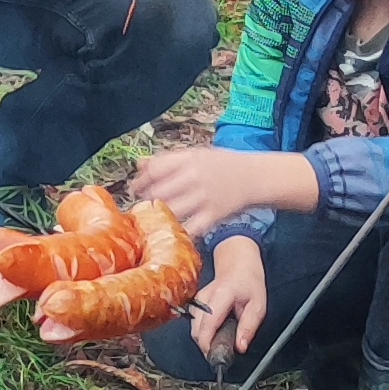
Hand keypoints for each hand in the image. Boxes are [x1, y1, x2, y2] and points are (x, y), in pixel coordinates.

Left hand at [130, 143, 317, 236]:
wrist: (254, 176)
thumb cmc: (222, 165)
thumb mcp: (196, 154)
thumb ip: (168, 159)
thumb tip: (139, 164)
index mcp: (188, 159)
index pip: (154, 170)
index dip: (139, 182)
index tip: (134, 190)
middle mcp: (194, 177)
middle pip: (158, 192)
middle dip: (144, 202)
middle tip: (138, 210)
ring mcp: (204, 197)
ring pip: (171, 211)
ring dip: (157, 219)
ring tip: (151, 222)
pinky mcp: (213, 215)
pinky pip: (191, 228)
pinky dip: (179, 233)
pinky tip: (171, 235)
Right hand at [190, 236, 268, 359]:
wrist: (238, 263)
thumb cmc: (249, 282)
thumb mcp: (258, 305)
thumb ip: (249, 327)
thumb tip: (240, 347)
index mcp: (221, 295)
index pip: (207, 324)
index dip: (207, 344)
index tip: (214, 356)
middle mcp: (205, 297)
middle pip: (196, 330)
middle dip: (206, 345)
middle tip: (220, 353)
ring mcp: (198, 300)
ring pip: (193, 328)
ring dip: (204, 339)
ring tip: (219, 343)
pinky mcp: (196, 303)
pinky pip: (195, 323)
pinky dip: (203, 332)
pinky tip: (215, 332)